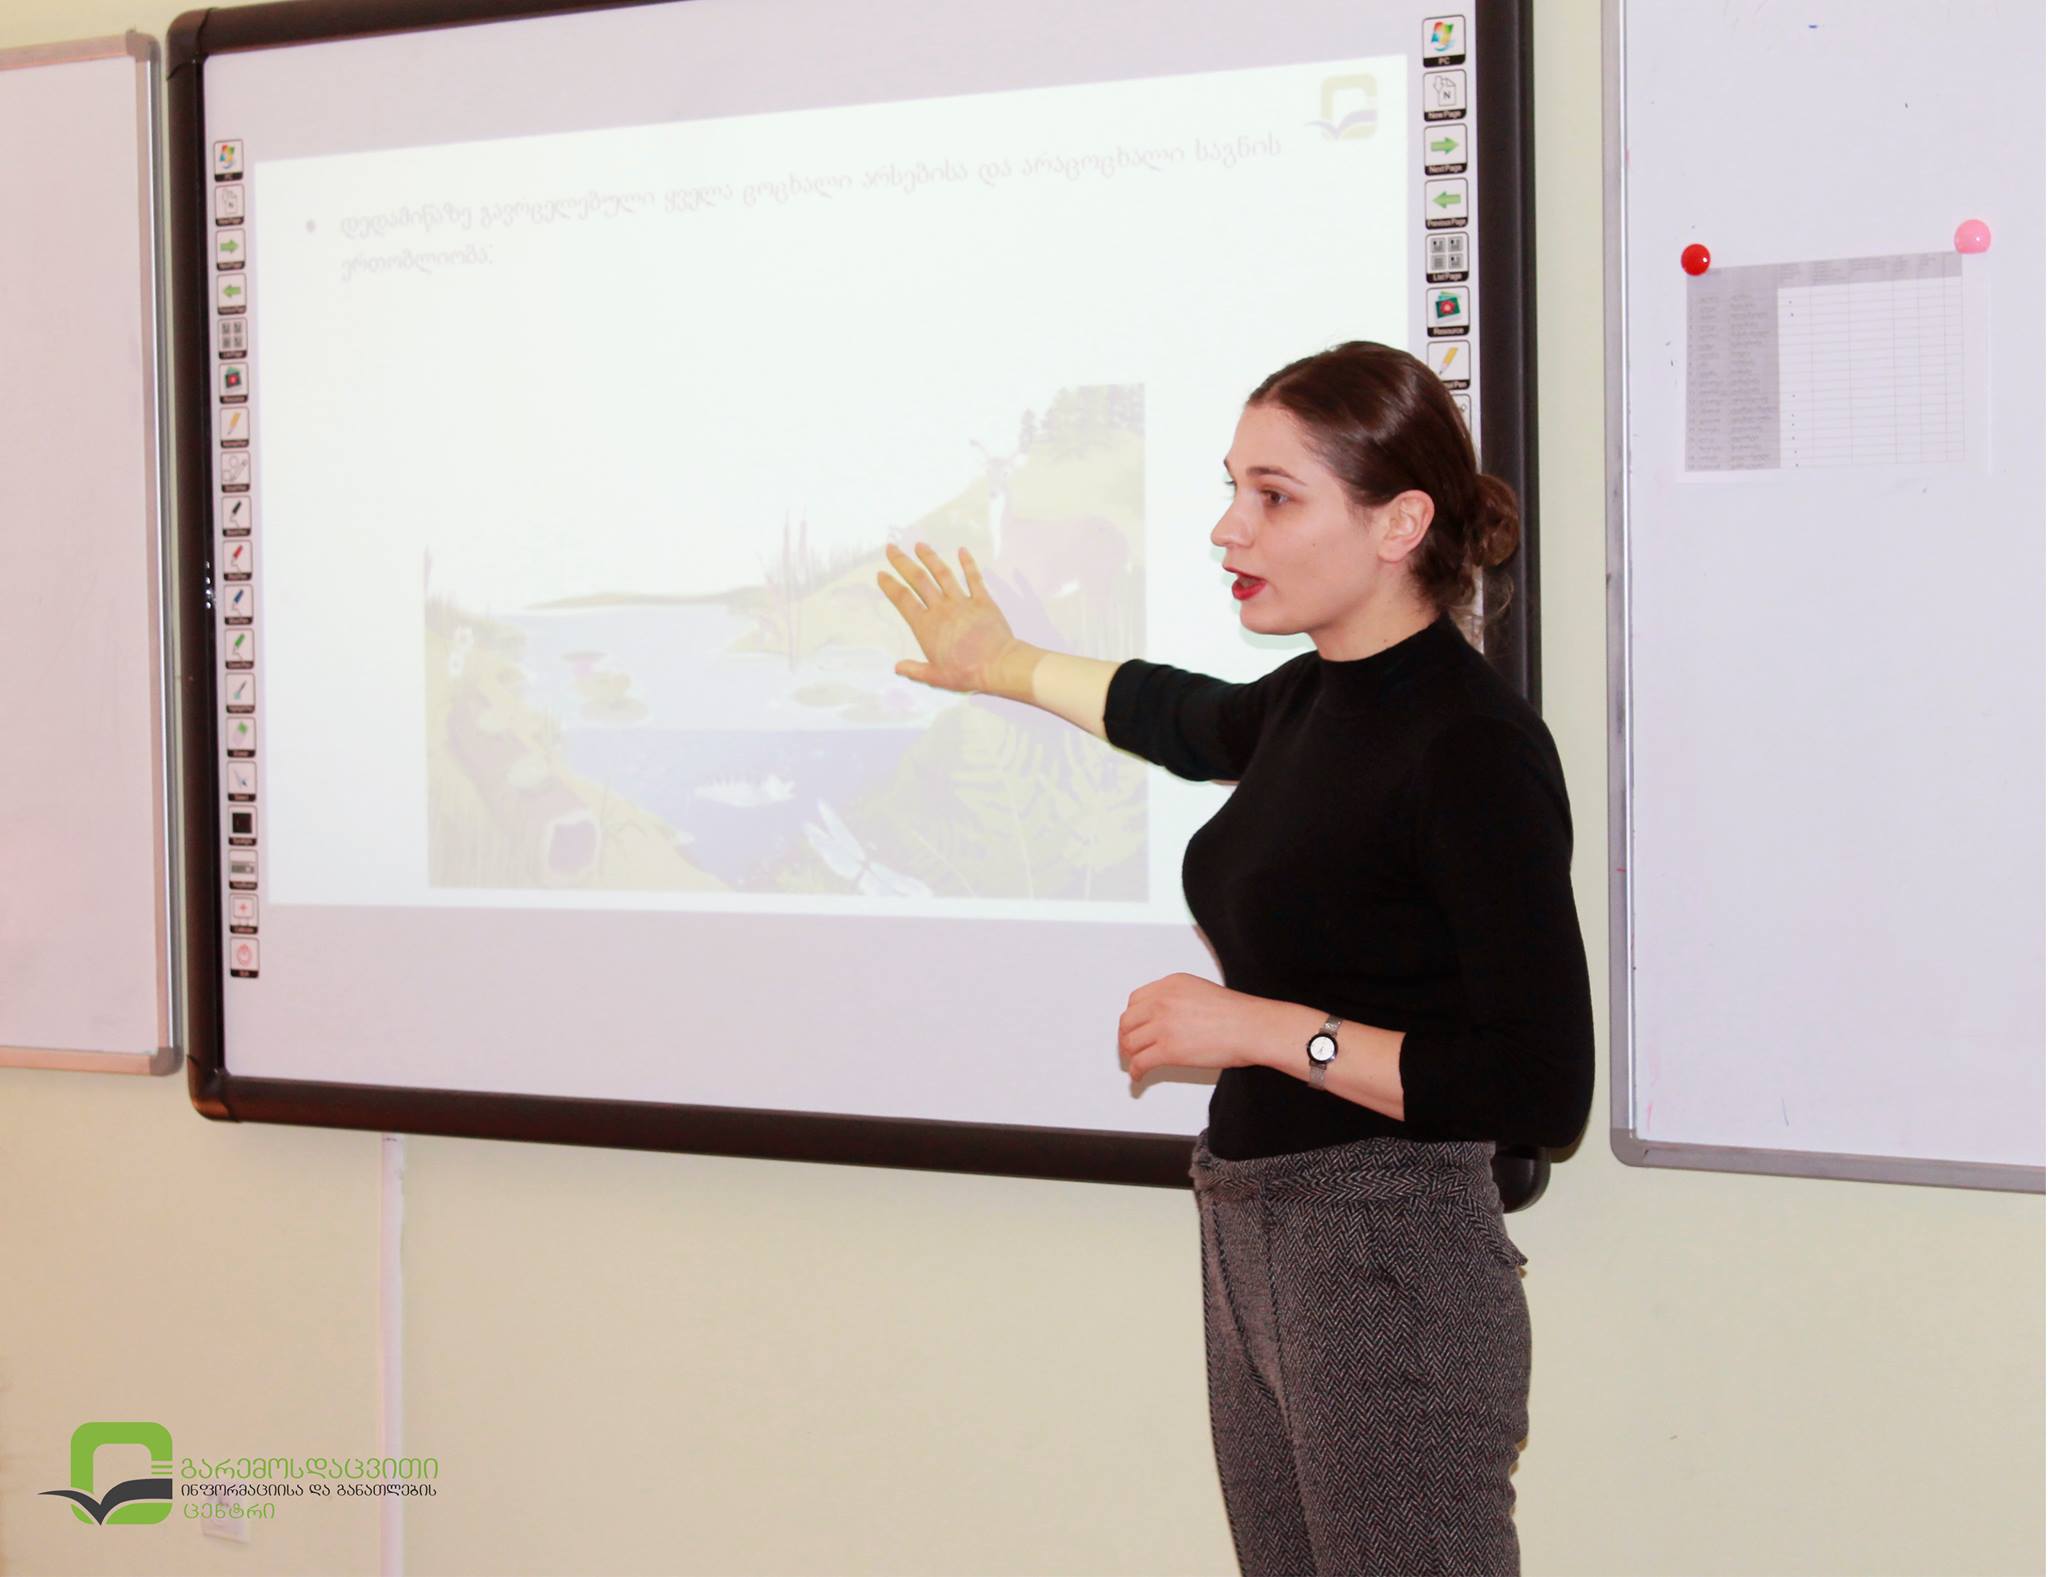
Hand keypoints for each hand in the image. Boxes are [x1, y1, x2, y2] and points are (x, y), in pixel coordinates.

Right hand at [875, 541, 1025, 694]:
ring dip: (930, 558)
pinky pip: (974, 578)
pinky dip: (968, 563)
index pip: (903, 600)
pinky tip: (962, 551)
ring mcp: (962, 602)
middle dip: (903, 563)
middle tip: (891, 549)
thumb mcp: (935, 677)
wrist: (998, 665)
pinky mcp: (983, 601)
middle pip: (918, 580)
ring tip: (919, 545)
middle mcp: (942, 609)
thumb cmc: (967, 673)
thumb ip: (914, 670)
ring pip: (942, 574)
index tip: (881, 574)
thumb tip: (897, 667)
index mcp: (926, 627)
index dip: (890, 586)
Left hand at [1119, 973, 1272, 1088]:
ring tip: (1135, 1063)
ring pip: (1130, 1043)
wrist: (1252, 1028)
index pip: (1135, 1000)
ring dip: (1130, 1056)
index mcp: (1170, 984)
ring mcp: (1163, 1025)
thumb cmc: (1238, 1014)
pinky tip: (1139, 1076)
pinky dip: (1135, 1072)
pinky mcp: (1167, 1049)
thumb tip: (1165, 1017)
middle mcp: (1162, 1001)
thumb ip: (1178, 999)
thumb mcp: (1201, 990)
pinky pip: (1140, 1062)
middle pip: (1127, 1021)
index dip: (1132, 1017)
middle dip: (1126, 1037)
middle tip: (1129, 1047)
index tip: (1133, 1027)